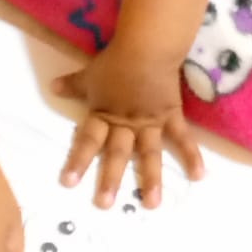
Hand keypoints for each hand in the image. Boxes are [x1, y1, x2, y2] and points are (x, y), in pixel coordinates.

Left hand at [53, 42, 204, 208]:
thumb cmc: (115, 61)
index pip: (88, 140)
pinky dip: (192, 155)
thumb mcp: (89, 74)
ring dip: (150, 179)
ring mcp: (150, 122)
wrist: (146, 47)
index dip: (77, 160)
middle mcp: (125, 123)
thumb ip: (72, 85)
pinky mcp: (170, 116)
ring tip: (152, 204)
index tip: (68, 182)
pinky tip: (199, 176)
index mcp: (104, 114)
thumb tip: (52, 87)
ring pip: (148, 153)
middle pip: (117, 153)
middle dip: (110, 179)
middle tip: (104, 204)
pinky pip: (182, 138)